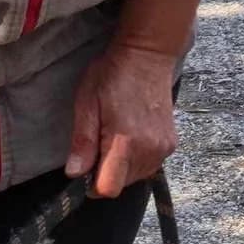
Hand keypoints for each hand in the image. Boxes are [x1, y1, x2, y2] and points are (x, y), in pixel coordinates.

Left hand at [65, 42, 177, 197]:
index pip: (107, 189)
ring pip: (133, 178)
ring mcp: (162, 149)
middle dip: (106, 173)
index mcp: (125, 143)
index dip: (92, 185)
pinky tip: (132, 135)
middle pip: (120, 185)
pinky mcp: (170, 145)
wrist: (149, 54)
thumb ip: (82, 143)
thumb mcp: (87, 104)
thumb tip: (74, 173)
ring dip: (121, 166)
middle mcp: (148, 151)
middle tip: (101, 142)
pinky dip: (136, 159)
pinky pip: (147, 166)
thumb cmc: (115, 74)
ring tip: (117, 135)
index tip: (87, 168)